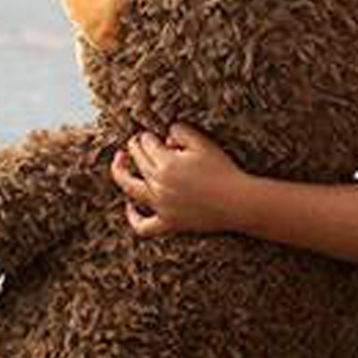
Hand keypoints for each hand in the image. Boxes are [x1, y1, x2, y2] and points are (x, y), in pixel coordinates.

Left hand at [111, 124, 251, 236]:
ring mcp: (161, 207)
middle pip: (138, 161)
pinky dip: (133, 217)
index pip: (146, 144)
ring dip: (120, 172)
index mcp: (166, 164)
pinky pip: (143, 226)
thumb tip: (165, 137)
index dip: (148, 136)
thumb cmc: (223, 170)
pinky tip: (129, 206)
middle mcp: (158, 185)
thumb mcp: (203, 143)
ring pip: (130, 189)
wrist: (238, 202)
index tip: (152, 134)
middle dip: (135, 147)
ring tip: (120, 161)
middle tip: (136, 141)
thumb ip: (181, 131)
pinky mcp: (169, 224)